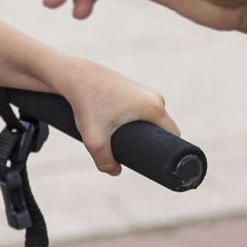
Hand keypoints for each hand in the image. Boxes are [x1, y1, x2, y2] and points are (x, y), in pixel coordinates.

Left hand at [56, 57, 176, 175]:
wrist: (74, 75)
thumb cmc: (86, 103)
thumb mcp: (94, 139)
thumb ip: (104, 161)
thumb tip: (115, 171)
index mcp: (154, 107)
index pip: (173, 136)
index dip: (167, 152)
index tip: (154, 162)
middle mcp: (154, 97)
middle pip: (161, 129)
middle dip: (150, 143)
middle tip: (131, 154)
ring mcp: (145, 91)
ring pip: (150, 119)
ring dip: (141, 131)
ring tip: (123, 142)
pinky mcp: (133, 88)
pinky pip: (142, 110)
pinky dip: (135, 120)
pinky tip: (121, 128)